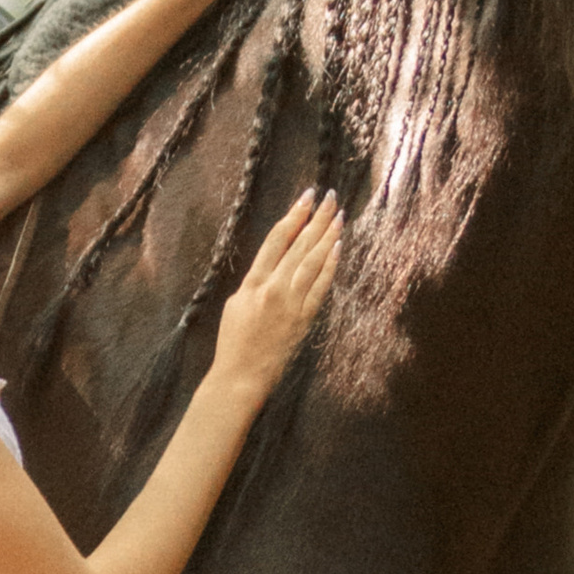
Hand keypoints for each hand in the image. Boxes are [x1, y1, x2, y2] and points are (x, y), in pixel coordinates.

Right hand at [209, 189, 343, 402]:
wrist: (241, 376)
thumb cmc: (234, 342)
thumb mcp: (235, 304)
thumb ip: (255, 281)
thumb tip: (274, 264)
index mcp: (253, 282)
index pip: (277, 239)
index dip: (294, 215)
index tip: (306, 197)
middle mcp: (274, 288)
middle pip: (300, 244)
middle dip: (317, 218)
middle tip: (330, 196)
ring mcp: (292, 303)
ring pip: (314, 261)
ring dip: (328, 236)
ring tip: (339, 215)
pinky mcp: (305, 319)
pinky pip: (321, 286)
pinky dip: (330, 265)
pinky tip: (338, 247)